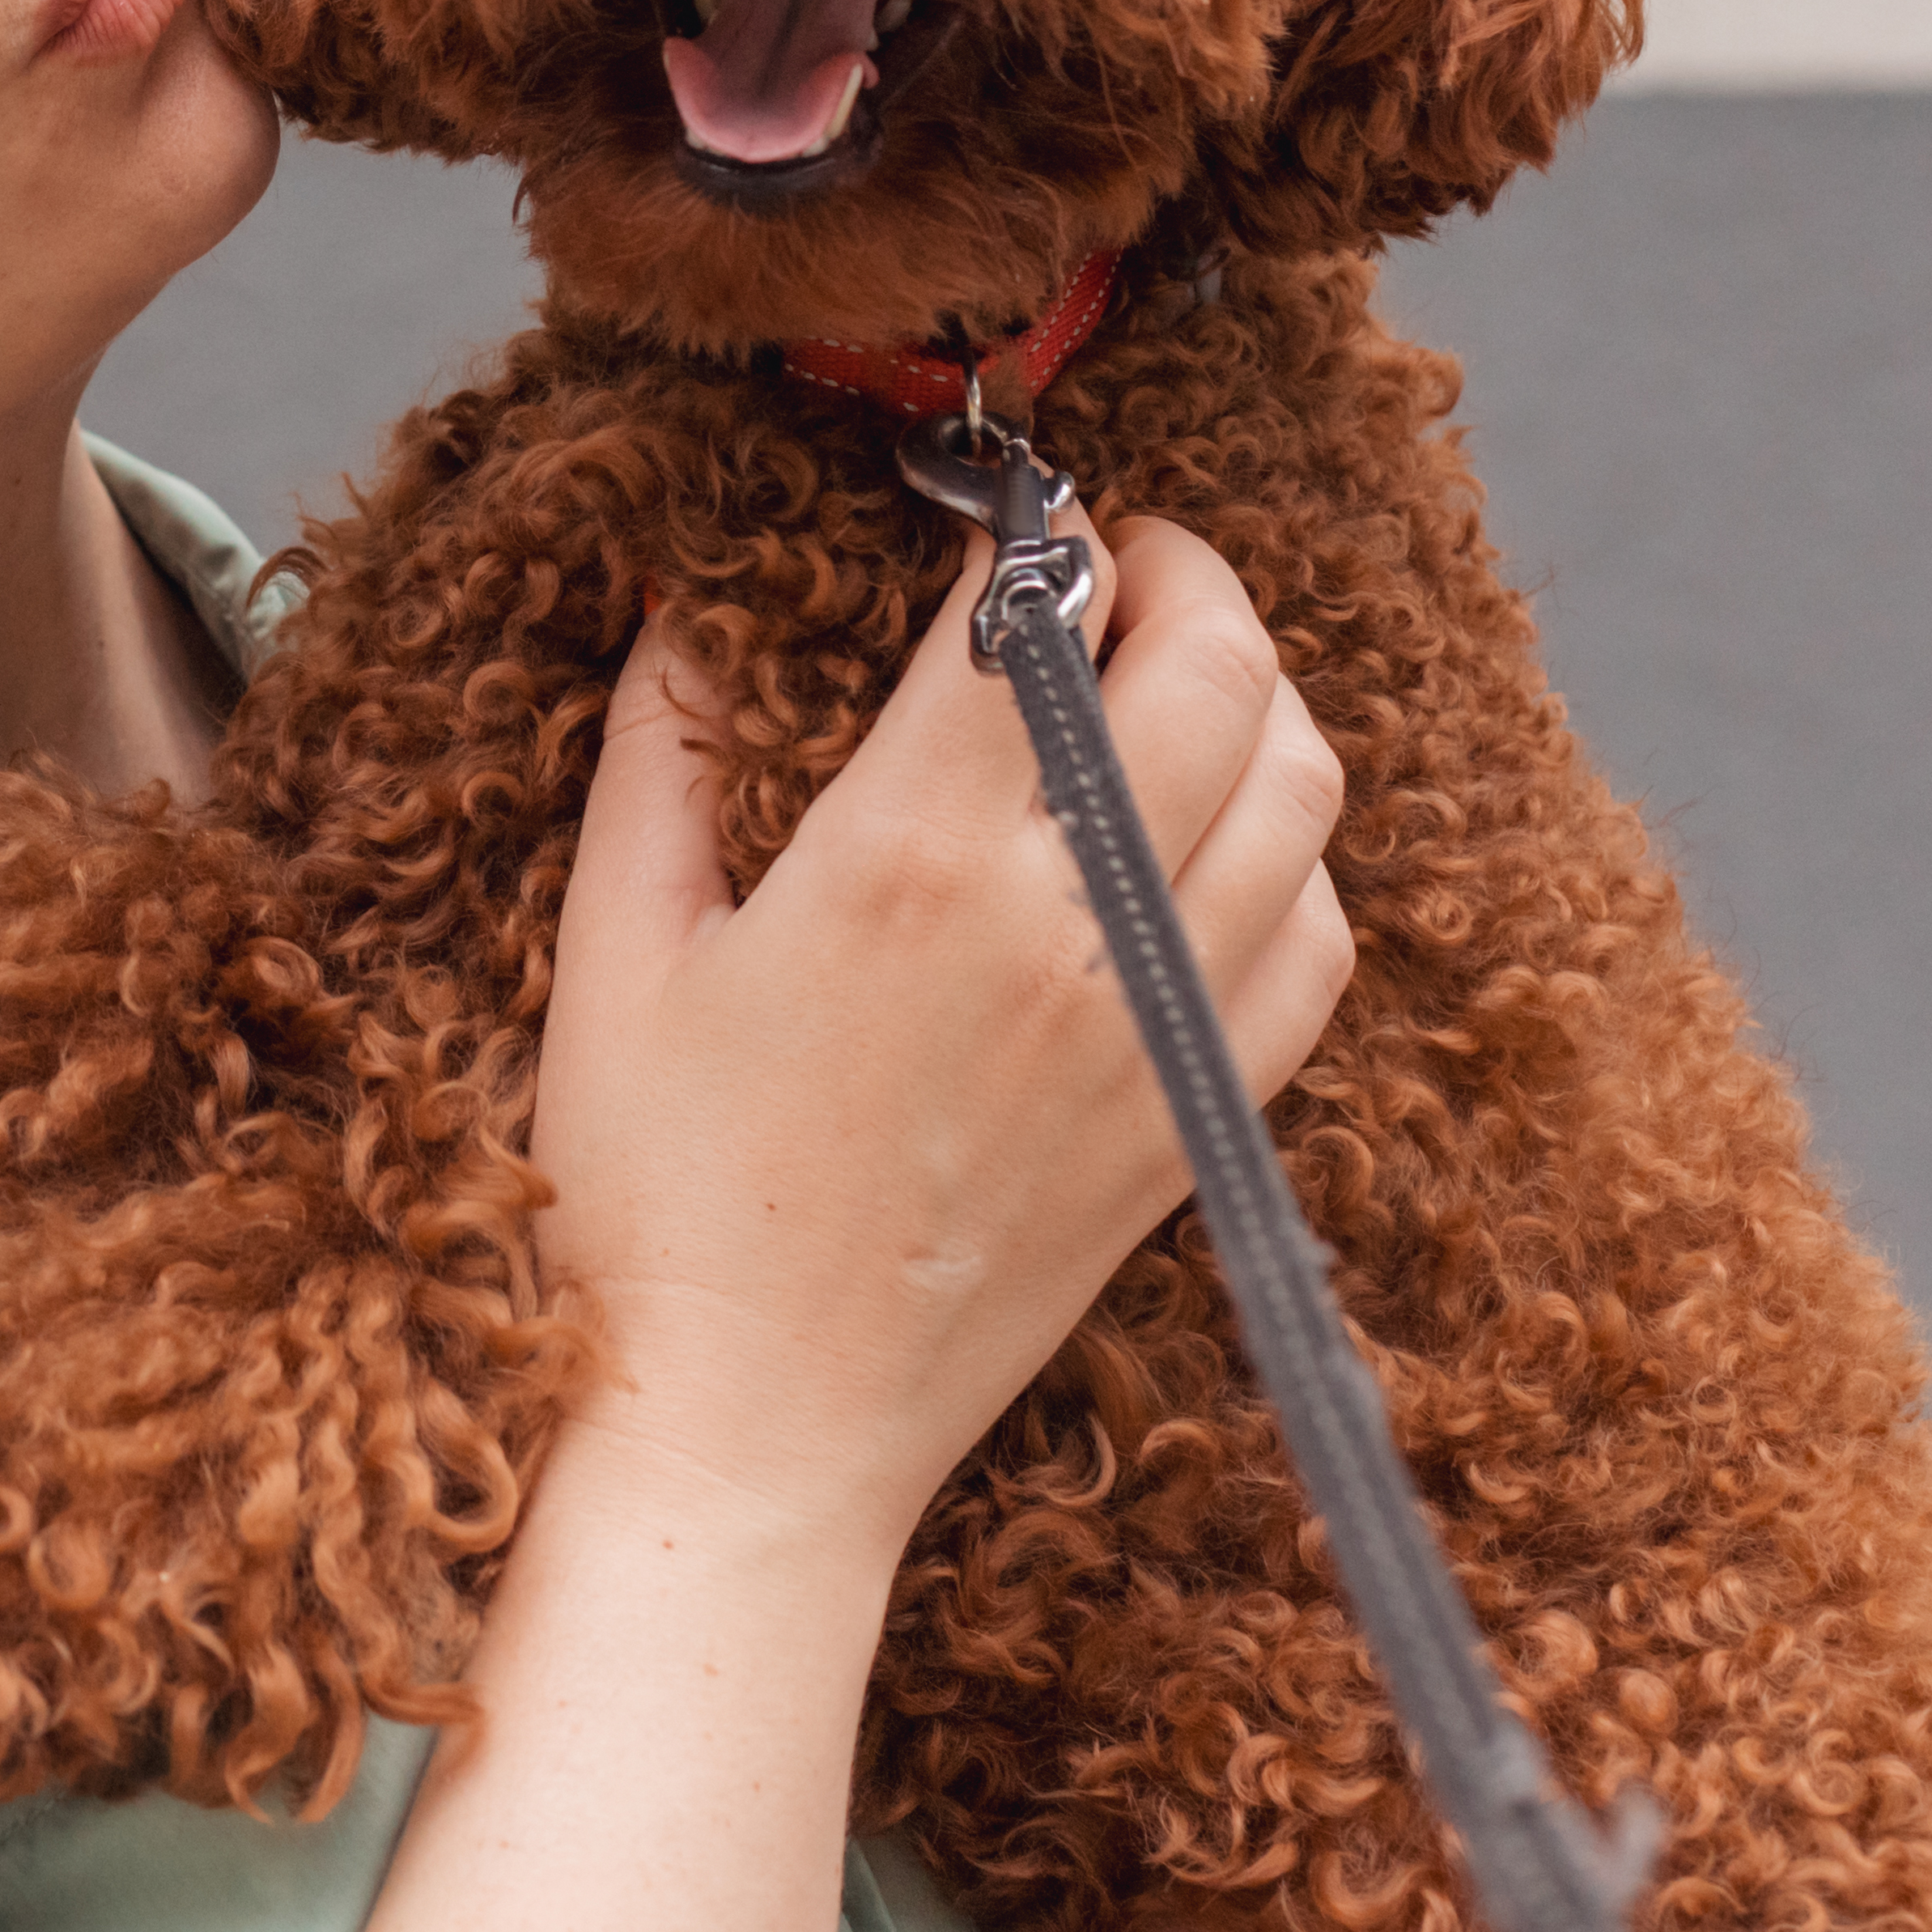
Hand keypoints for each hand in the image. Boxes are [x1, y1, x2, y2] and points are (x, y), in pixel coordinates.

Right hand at [522, 512, 1358, 1561]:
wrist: (755, 1428)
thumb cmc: (653, 1194)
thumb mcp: (614, 944)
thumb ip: (660, 747)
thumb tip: (681, 601)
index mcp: (905, 860)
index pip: (1041, 608)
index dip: (1037, 520)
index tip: (1000, 502)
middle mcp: (1066, 929)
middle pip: (1222, 668)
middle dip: (1181, 571)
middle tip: (1114, 561)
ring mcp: (1154, 1029)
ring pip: (1303, 787)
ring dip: (1253, 696)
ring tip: (1165, 683)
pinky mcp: (1197, 1121)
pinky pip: (1317, 939)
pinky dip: (1290, 856)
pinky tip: (1200, 845)